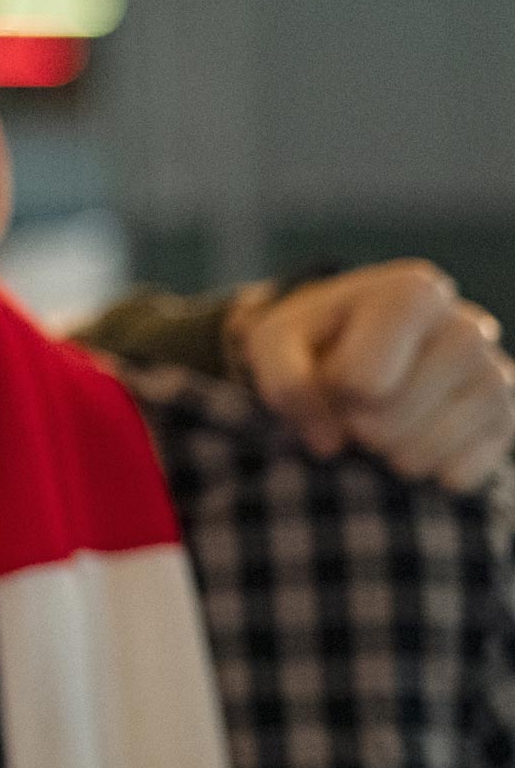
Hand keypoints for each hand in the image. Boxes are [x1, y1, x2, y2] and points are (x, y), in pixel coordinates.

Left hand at [239, 261, 514, 490]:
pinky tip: (413, 442)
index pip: (363, 381)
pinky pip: (459, 475)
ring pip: (427, 450)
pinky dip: (420, 473)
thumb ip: (284, 383)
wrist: (362, 350)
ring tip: (381, 424)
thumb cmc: (316, 340)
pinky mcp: (506, 420)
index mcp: (413, 292)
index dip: (334, 390)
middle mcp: (468, 326)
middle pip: (393, 418)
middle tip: (355, 406)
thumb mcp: (275, 343)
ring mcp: (495, 374)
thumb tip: (329, 443)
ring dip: (384, 453)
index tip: (333, 374)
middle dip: (357, 424)